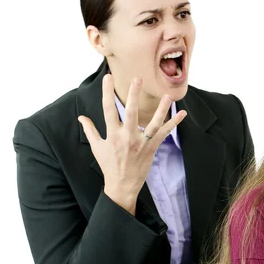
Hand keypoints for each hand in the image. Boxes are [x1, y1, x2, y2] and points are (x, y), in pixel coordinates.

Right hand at [78, 74, 186, 213]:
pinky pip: (165, 133)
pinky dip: (174, 123)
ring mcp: (142, 142)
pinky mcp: (152, 147)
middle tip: (137, 79)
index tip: (107, 78)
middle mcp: (127, 137)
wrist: (122, 185)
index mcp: (113, 135)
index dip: (107, 93)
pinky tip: (182, 113)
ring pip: (153, 123)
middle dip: (134, 95)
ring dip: (162, 109)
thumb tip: (81, 117)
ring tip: (167, 95)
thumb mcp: (97, 148)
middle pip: (131, 113)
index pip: (108, 110)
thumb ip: (90, 130)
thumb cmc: (109, 165)